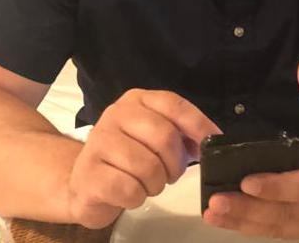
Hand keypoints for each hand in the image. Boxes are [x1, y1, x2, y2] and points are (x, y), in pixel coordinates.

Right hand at [68, 89, 220, 228]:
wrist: (84, 181)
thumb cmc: (127, 157)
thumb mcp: (154, 137)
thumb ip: (181, 133)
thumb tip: (211, 140)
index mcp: (137, 100)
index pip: (175, 105)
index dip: (198, 124)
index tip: (213, 142)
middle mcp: (116, 113)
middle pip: (165, 136)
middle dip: (175, 163)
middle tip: (171, 174)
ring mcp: (100, 140)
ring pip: (148, 166)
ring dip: (156, 183)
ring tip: (147, 183)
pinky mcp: (89, 172)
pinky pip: (129, 189)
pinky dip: (136, 198)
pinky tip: (129, 193)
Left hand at [202, 59, 298, 238]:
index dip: (278, 187)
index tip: (247, 181)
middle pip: (288, 215)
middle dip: (250, 210)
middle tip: (214, 202)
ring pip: (284, 229)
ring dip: (247, 224)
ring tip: (213, 214)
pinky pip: (287, 232)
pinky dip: (258, 228)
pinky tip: (232, 221)